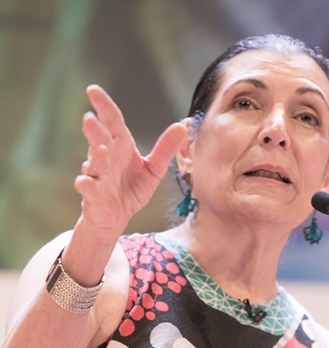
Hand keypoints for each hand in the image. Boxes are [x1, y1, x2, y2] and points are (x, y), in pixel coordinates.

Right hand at [74, 85, 186, 240]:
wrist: (117, 216)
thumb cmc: (132, 189)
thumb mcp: (153, 169)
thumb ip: (165, 149)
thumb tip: (184, 125)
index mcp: (120, 146)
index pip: (112, 121)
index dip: (103, 106)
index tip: (92, 89)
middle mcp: (106, 157)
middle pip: (99, 139)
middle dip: (94, 129)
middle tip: (90, 117)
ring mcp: (98, 176)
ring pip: (94, 163)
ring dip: (95, 156)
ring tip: (100, 149)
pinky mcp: (94, 196)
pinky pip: (89, 189)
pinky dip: (86, 185)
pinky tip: (84, 182)